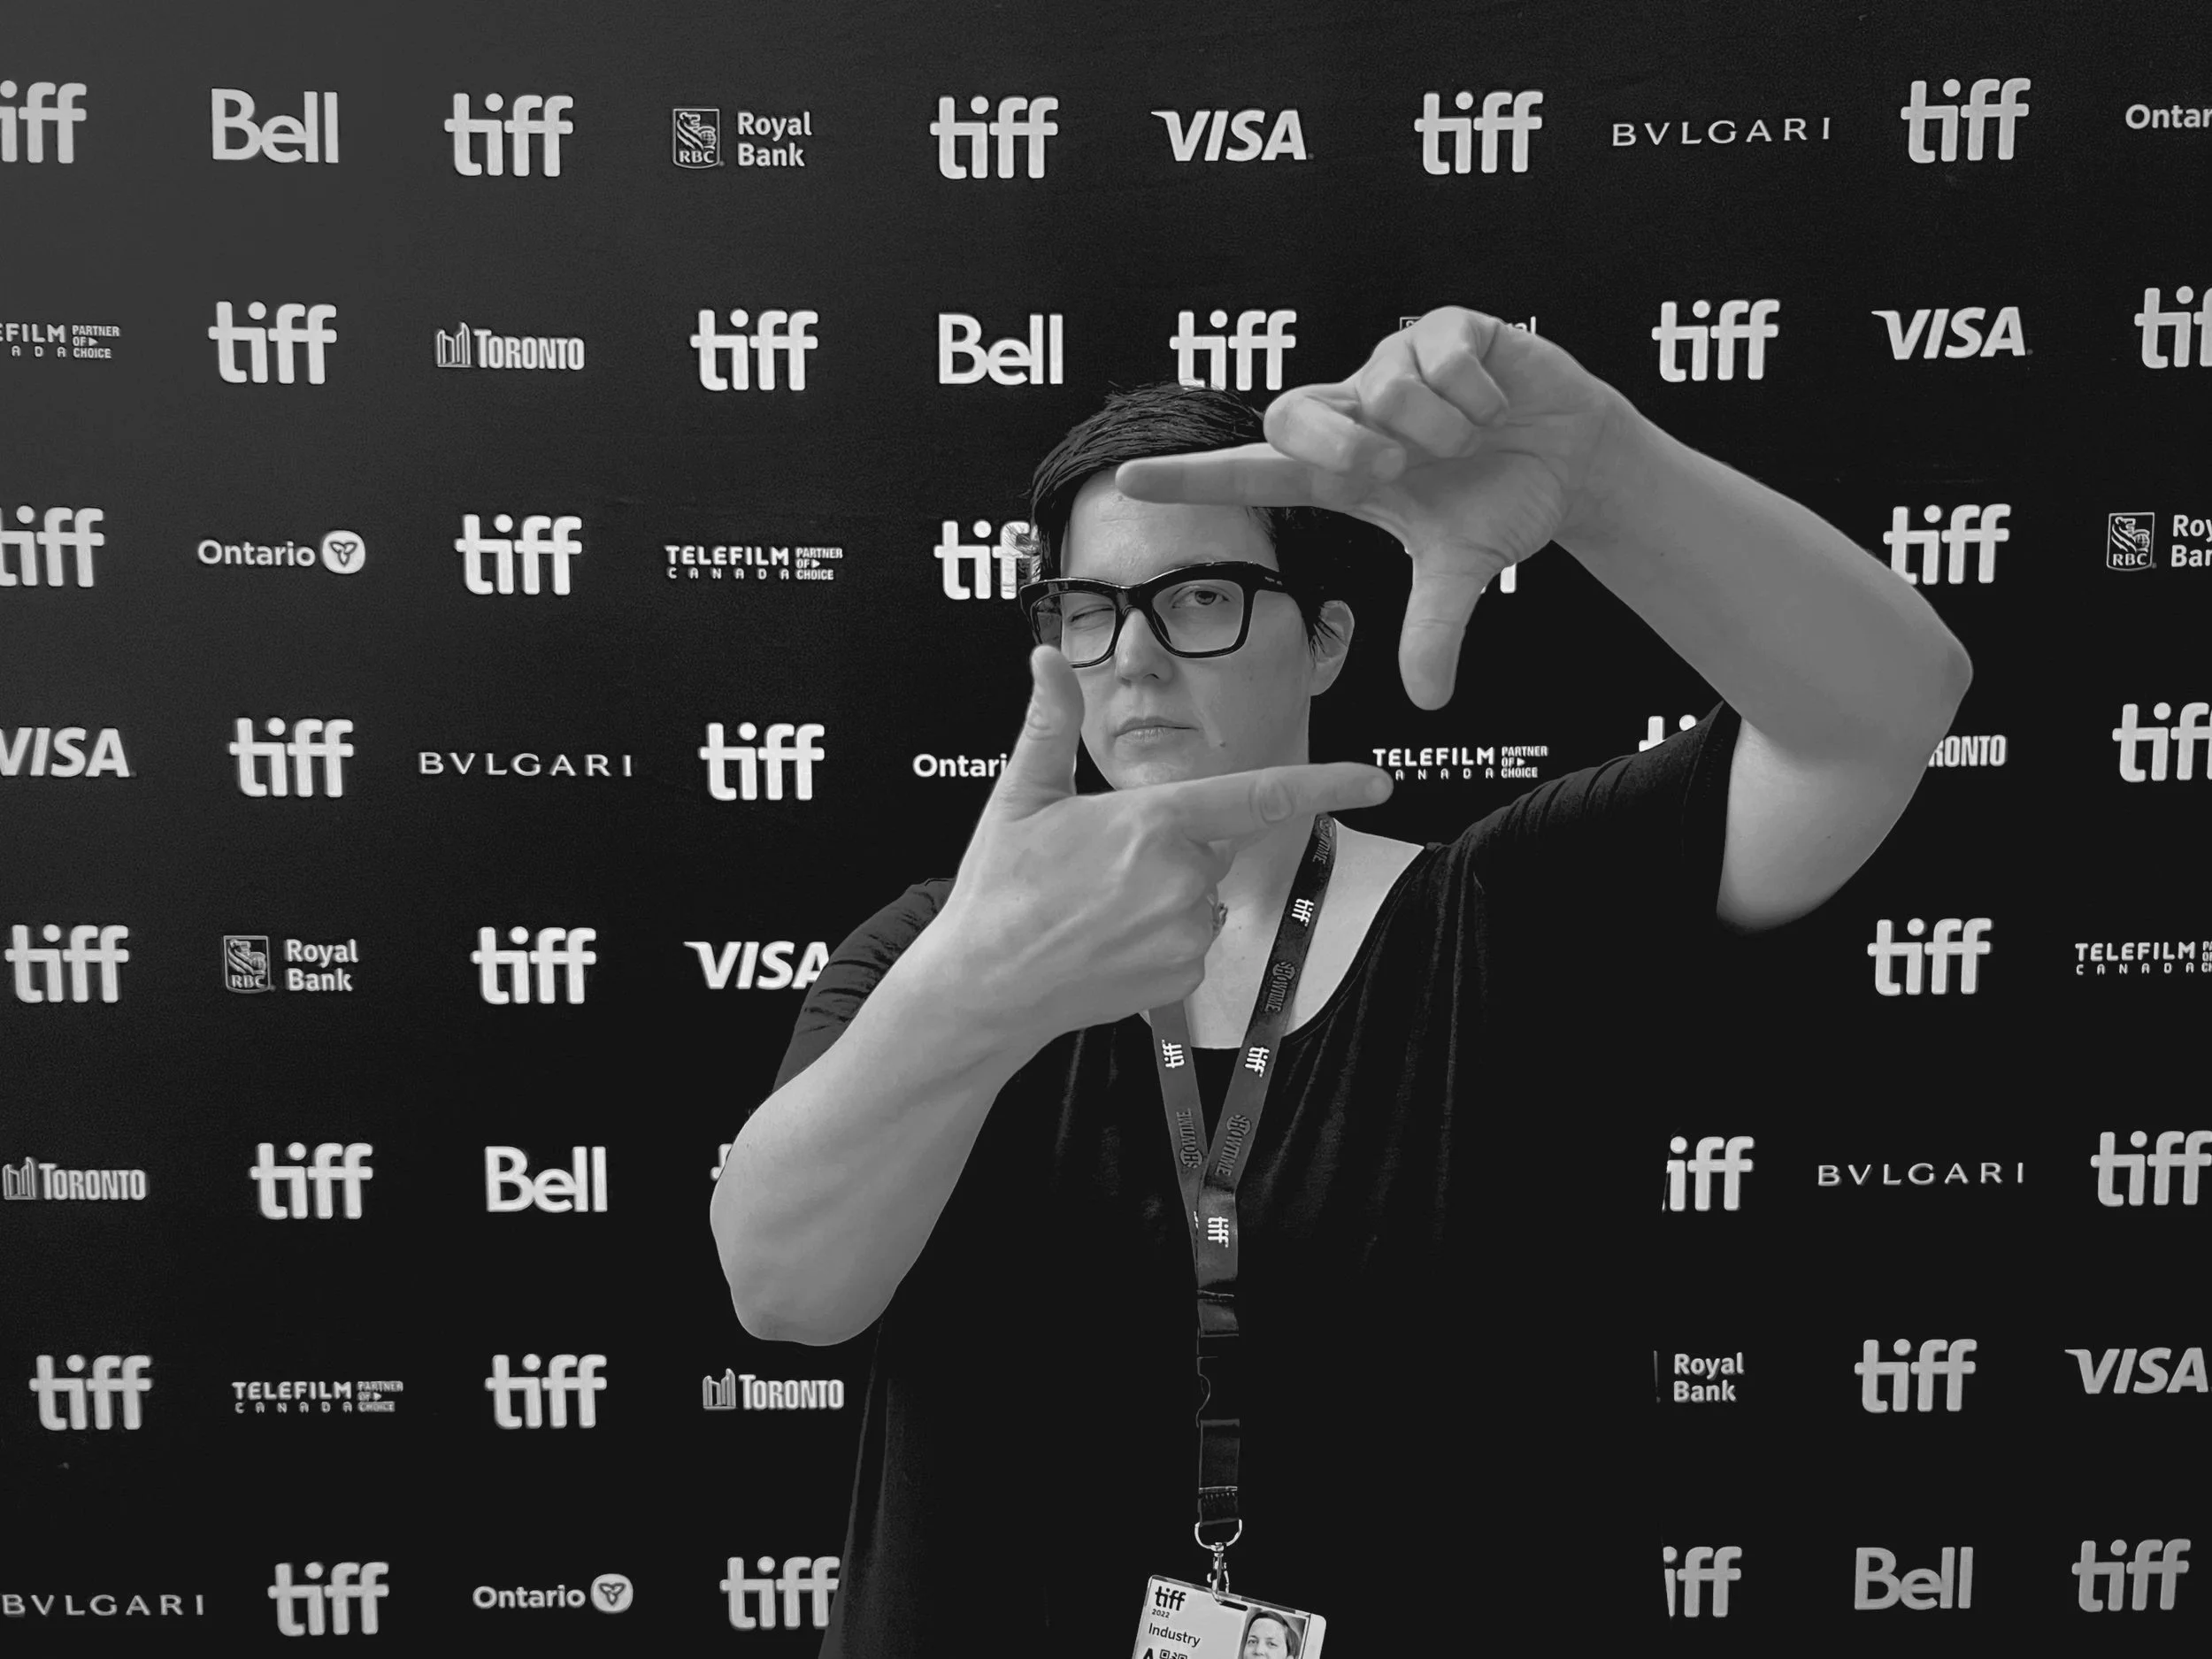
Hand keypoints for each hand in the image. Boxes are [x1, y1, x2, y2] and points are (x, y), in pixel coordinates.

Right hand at [932, 647, 1391, 1039]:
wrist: (985, 986)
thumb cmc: (999, 888)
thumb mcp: (1021, 796)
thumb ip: (1048, 723)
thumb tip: (1044, 657)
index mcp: (1153, 820)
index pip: (1259, 795)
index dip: (1328, 783)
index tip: (1379, 779)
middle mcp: (1182, 876)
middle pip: (1210, 845)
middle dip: (1171, 847)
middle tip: (1099, 867)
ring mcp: (1186, 931)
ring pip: (1203, 896)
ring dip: (1167, 895)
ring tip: (1096, 908)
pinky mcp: (1183, 975)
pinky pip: (1192, 941)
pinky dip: (1162, 939)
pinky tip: (1108, 942)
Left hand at [1116, 307, 1629, 709]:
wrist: (1574, 457)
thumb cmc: (1502, 502)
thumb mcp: (1463, 569)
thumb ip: (1434, 628)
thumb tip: (1428, 700)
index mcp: (1341, 471)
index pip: (1249, 473)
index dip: (1190, 479)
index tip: (1126, 482)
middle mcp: (1352, 410)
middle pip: (1290, 416)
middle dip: (1347, 448)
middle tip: (1405, 469)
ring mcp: (1390, 363)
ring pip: (1384, 392)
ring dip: (1443, 429)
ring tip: (1472, 437)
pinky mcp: (1440, 327)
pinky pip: (1440, 359)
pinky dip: (1478, 393)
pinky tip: (1494, 401)